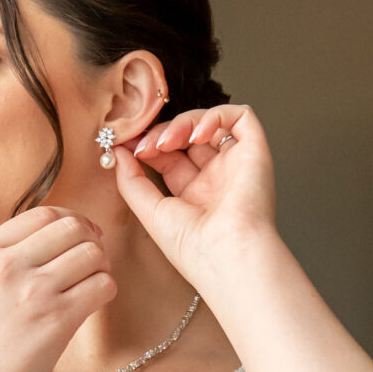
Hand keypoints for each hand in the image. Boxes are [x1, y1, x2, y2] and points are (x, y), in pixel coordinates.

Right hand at [0, 205, 114, 371]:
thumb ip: (12, 255)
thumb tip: (65, 231)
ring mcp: (33, 291)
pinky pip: (103, 285)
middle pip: (73, 226)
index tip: (79, 237)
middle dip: (91, 240)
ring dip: (101, 266)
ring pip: (93, 253)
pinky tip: (91, 305)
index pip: (44, 213)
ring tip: (90, 284)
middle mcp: (8, 265)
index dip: (71, 221)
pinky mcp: (57, 318)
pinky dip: (105, 292)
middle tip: (91, 261)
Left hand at [114, 104, 277, 284]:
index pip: (169, 156)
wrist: (228, 256)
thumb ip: (131, 180)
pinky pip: (241, 117)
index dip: (148, 145)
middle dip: (161, 133)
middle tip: (143, 145)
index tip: (125, 145)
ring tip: (167, 141)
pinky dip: (216, 115)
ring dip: (183, 123)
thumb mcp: (151, 212)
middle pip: (187, 137)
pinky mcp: (255, 152)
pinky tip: (196, 134)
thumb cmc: (195, 248)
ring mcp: (237, 164)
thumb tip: (117, 151)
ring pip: (210, 123)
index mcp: (196, 195)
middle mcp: (218, 178)